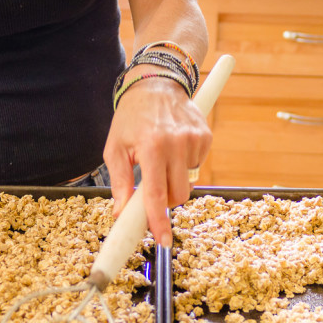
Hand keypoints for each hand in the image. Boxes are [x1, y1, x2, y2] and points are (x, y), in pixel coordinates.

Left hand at [103, 79, 210, 247]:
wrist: (157, 83)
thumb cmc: (131, 117)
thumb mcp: (116, 148)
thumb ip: (120, 183)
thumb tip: (122, 214)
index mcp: (151, 147)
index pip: (156, 195)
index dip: (159, 221)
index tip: (163, 240)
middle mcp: (176, 143)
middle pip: (178, 195)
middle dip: (166, 200)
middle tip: (153, 189)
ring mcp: (194, 140)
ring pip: (189, 183)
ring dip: (175, 182)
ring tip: (162, 161)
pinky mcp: (206, 137)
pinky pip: (197, 167)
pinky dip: (185, 166)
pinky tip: (174, 149)